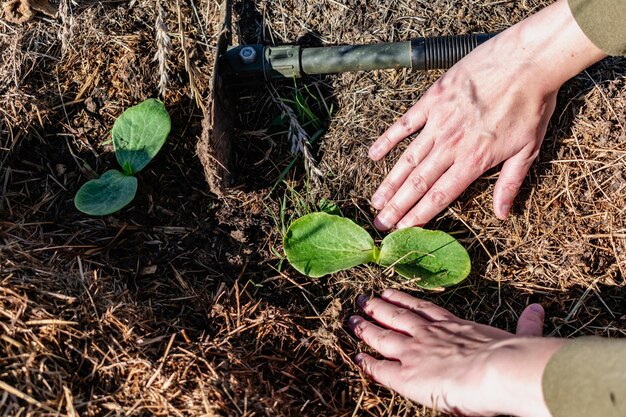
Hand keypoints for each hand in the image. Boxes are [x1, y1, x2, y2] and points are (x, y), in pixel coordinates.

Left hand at [348, 289, 565, 416]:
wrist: (499, 369)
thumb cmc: (511, 354)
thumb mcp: (519, 334)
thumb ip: (526, 324)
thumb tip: (540, 310)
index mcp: (452, 324)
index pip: (421, 309)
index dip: (403, 300)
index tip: (389, 292)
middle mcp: (428, 333)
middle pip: (395, 315)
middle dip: (376, 308)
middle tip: (361, 299)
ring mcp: (414, 351)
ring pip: (381, 336)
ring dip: (365, 328)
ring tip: (351, 321)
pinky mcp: (406, 375)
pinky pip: (380, 369)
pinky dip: (367, 363)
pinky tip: (357, 358)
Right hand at [369, 0, 606, 229]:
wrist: (527, 61)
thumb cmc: (532, 105)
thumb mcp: (529, 149)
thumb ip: (510, 183)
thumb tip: (502, 214)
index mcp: (474, 160)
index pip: (440, 196)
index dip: (419, 215)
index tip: (402, 229)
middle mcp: (451, 145)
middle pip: (418, 183)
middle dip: (397, 206)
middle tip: (380, 223)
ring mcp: (439, 122)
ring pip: (408, 158)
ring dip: (390, 182)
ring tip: (376, 200)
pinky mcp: (433, 100)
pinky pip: (405, 123)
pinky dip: (388, 139)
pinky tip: (374, 154)